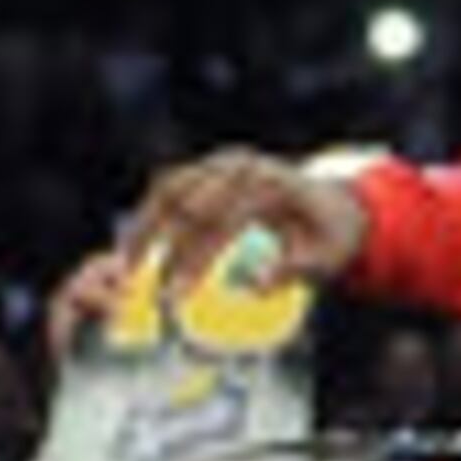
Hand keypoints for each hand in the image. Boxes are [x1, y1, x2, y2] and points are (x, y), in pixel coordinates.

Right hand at [109, 150, 373, 307]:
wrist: (336, 203)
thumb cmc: (329, 236)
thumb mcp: (325, 258)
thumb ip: (292, 271)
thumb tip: (255, 285)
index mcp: (271, 184)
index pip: (221, 222)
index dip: (193, 262)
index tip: (172, 298)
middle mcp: (243, 166)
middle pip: (186, 201)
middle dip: (158, 246)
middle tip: (135, 286)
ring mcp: (224, 162)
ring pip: (170, 188)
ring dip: (144, 227)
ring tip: (124, 267)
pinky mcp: (211, 167)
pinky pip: (171, 185)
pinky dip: (150, 214)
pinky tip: (134, 247)